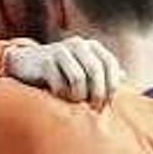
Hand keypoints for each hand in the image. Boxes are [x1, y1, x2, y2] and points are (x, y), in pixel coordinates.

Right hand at [4, 36, 122, 109]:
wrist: (27, 64)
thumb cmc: (61, 70)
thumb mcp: (84, 68)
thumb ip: (103, 71)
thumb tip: (125, 75)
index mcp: (92, 46)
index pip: (111, 64)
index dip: (111, 86)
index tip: (106, 104)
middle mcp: (79, 44)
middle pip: (96, 71)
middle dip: (96, 94)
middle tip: (92, 109)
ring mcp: (61, 50)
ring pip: (78, 78)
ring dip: (78, 96)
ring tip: (74, 102)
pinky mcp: (45, 60)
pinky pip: (59, 83)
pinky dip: (62, 95)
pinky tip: (58, 97)